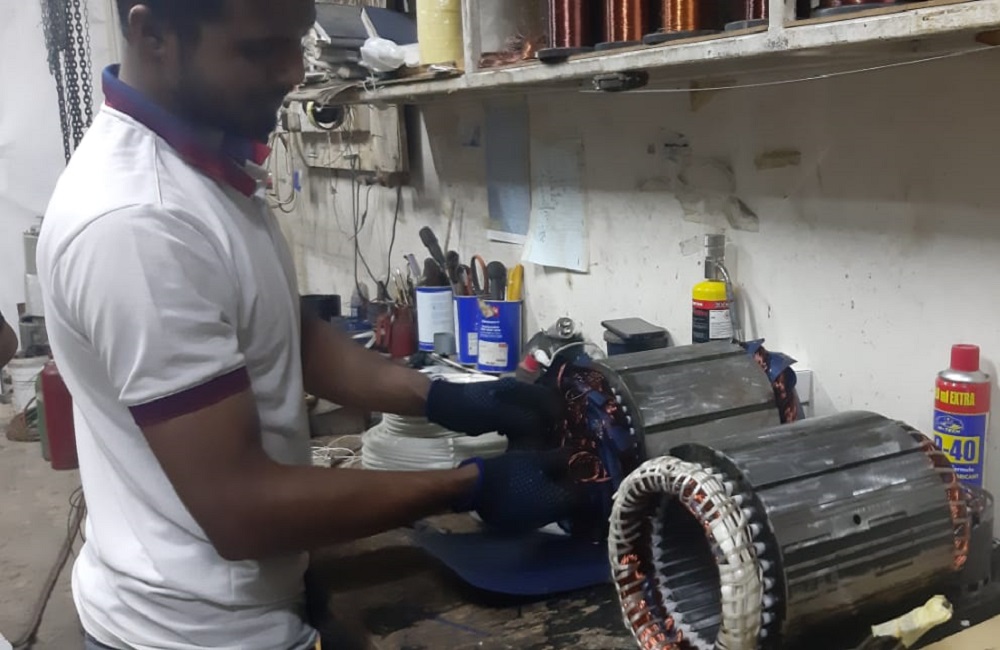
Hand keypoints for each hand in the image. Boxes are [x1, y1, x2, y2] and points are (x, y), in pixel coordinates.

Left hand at [425, 378, 558, 449]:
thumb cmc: (466, 407)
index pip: (548, 399)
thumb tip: (539, 431)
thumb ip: (518, 420)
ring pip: (532, 413)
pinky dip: (525, 430)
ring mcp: (509, 399)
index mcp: (518, 389)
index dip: (558, 415)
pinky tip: (522, 443)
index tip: (563, 433)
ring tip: (542, 446)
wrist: (443, 402)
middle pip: (543, 406)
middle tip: (556, 443)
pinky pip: (521, 419)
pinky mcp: (501, 410)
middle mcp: (517, 391)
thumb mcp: (493, 415)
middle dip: (550, 423)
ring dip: (538, 428)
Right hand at [455, 450, 579, 533]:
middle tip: (573, 473)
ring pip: (556, 510)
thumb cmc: (508, 471)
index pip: (584, 498)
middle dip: (573, 491)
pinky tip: (539, 489)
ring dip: (559, 496)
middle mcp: (551, 517)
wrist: (476, 489)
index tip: (589, 473)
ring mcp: (535, 523)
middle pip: (571, 506)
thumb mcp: (536, 459)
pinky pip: (541, 513)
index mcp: (558, 502)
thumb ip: (560, 458)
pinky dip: (544, 502)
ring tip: (556, 479)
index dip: (588, 485)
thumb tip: (579, 455)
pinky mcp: (522, 524)